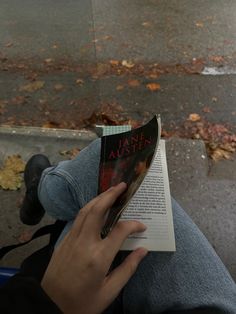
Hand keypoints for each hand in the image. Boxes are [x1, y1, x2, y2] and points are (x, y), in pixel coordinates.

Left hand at [41, 182, 147, 313]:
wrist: (50, 307)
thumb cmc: (83, 303)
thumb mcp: (109, 292)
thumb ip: (128, 269)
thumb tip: (143, 250)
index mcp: (99, 257)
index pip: (120, 231)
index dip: (134, 224)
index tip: (142, 226)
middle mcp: (84, 243)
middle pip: (97, 211)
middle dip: (110, 195)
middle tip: (122, 185)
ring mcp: (71, 240)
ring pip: (85, 211)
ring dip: (98, 198)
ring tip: (110, 191)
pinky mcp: (64, 241)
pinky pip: (77, 219)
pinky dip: (88, 208)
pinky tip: (95, 207)